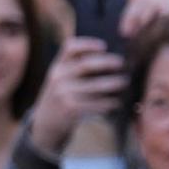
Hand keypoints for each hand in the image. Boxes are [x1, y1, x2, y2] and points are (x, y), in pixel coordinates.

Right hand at [29, 36, 126, 154]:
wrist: (44, 125)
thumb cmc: (60, 98)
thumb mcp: (60, 80)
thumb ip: (75, 68)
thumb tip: (109, 58)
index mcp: (57, 67)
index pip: (70, 47)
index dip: (88, 43)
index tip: (104, 45)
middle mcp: (58, 78)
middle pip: (87, 64)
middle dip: (108, 62)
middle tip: (122, 63)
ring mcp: (64, 94)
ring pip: (96, 85)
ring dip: (114, 83)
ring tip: (124, 82)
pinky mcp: (71, 109)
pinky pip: (97, 103)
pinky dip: (110, 102)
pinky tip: (116, 102)